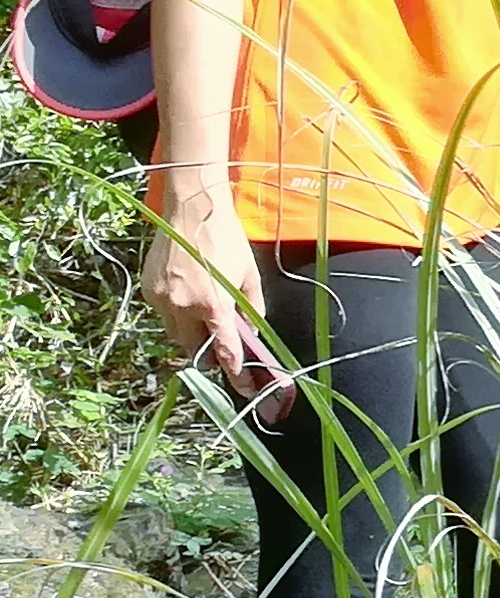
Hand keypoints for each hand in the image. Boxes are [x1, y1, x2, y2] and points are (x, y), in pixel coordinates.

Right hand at [143, 220, 292, 422]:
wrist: (191, 211)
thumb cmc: (226, 239)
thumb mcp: (249, 273)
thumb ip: (252, 305)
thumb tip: (252, 328)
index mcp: (214, 304)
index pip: (225, 350)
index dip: (235, 372)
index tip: (243, 386)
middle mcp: (184, 306)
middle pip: (193, 348)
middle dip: (207, 355)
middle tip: (221, 353)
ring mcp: (162, 299)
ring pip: (175, 334)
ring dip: (190, 336)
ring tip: (204, 322)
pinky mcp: (148, 290)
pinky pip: (163, 314)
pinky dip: (176, 315)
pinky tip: (188, 300)